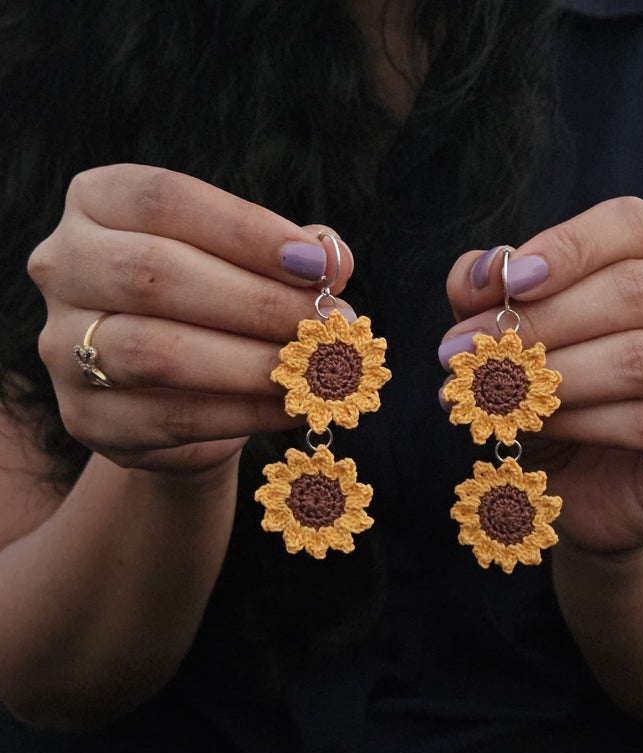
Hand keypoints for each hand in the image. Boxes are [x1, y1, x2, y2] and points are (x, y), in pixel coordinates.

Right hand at [28, 164, 354, 472]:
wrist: (175, 394)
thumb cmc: (217, 308)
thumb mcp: (250, 264)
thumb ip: (290, 252)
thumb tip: (334, 256)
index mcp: (98, 204)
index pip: (163, 199)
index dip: (246, 230)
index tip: (317, 263)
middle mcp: (63, 266)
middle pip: (155, 273)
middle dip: (258, 301)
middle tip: (331, 323)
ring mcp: (61, 346)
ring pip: (156, 351)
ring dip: (253, 362)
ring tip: (318, 368)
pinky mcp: (86, 417)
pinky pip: (171, 417)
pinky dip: (244, 413)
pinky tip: (296, 406)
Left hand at [442, 197, 642, 551]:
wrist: (592, 486)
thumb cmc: (560, 396)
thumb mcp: (519, 338)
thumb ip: (496, 296)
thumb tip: (479, 274)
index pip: (634, 225)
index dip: (568, 247)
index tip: (510, 280)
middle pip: (638, 291)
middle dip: (541, 321)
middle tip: (464, 349)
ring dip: (552, 376)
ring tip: (489, 392)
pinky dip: (580, 423)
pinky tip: (536, 425)